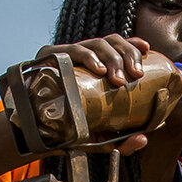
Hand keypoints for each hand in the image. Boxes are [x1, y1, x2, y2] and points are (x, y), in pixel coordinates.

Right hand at [25, 35, 153, 153]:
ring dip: (112, 58)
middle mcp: (82, 56)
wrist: (34, 132)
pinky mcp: (48, 58)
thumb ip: (121, 140)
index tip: (147, 49)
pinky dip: (88, 57)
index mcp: (95, 66)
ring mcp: (65, 55)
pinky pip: (71, 51)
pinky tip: (99, 69)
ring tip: (118, 79)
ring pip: (95, 43)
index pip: (116, 45)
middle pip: (110, 41)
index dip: (132, 44)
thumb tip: (144, 139)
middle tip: (136, 75)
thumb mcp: (99, 137)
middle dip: (127, 54)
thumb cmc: (67, 129)